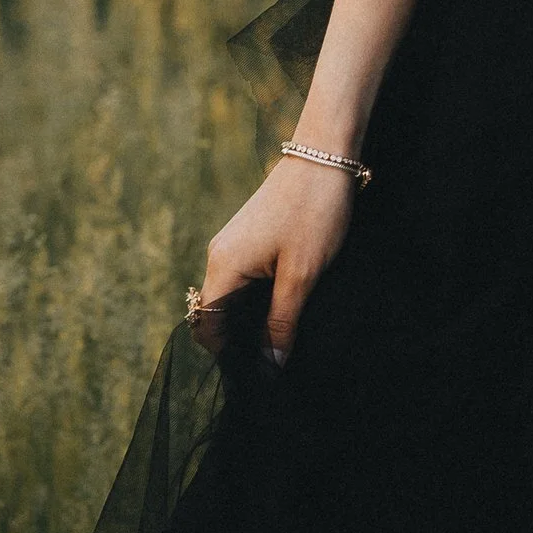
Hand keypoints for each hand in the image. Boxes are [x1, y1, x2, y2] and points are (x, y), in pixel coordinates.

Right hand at [187, 153, 359, 365]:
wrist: (324, 156)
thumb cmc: (314, 214)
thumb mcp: (301, 276)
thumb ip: (281, 323)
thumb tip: (269, 368)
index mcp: (223, 266)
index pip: (208, 326)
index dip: (228, 356)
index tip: (258, 376)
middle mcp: (220, 256)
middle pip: (217, 314)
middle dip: (240, 342)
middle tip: (275, 365)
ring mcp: (233, 245)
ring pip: (232, 298)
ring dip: (252, 321)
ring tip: (282, 342)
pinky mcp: (249, 238)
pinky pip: (244, 281)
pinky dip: (259, 301)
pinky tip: (285, 311)